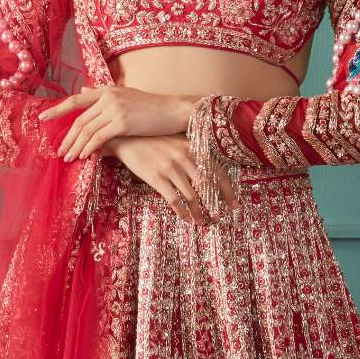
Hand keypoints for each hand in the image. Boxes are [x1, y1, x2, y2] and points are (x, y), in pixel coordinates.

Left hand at [40, 82, 189, 160]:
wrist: (175, 110)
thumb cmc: (152, 107)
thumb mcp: (126, 96)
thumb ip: (103, 95)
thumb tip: (82, 90)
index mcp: (107, 90)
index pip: (76, 100)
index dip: (57, 110)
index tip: (42, 118)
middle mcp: (108, 97)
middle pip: (79, 120)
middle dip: (67, 137)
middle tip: (58, 151)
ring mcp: (115, 109)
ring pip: (87, 130)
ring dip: (75, 146)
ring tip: (68, 158)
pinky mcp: (123, 123)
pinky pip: (99, 138)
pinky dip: (89, 148)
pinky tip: (84, 157)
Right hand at [103, 132, 239, 224]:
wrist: (126, 138)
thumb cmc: (152, 139)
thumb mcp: (176, 141)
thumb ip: (192, 152)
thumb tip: (208, 173)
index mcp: (193, 147)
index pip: (218, 171)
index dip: (228, 190)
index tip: (233, 204)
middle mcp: (184, 157)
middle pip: (208, 186)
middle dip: (216, 204)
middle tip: (219, 217)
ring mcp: (170, 167)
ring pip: (192, 195)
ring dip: (198, 212)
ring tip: (200, 221)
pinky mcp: (156, 177)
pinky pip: (174, 199)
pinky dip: (182, 211)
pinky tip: (185, 218)